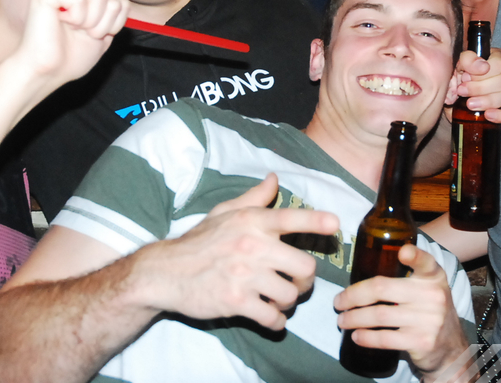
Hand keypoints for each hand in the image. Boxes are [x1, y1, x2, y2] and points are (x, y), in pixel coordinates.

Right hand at [12, 0, 128, 87]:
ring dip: (90, 21)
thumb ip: (113, 16)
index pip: (120, 0)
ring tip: (72, 29)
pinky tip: (60, 23)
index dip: (113, 24)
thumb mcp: (102, 34)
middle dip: (102, 23)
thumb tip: (122, 1)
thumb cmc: (70, 58)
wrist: (47, 72)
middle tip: (80, 33)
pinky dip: (76, 18)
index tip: (93, 35)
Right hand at [135, 173, 339, 329]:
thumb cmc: (199, 241)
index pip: (289, 218)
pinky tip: (270, 317)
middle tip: (298, 282)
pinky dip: (276, 321)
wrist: (165, 273)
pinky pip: (272, 317)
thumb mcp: (225, 213)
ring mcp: (244, 275)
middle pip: (305, 267)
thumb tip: (274, 178)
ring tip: (278, 298)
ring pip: (291, 294)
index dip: (314, 221)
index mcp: (252, 221)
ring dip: (289, 301)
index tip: (335, 224)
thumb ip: (254, 198)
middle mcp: (251, 246)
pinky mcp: (236, 302)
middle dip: (306, 280)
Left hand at [334, 244, 468, 377]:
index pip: (425, 262)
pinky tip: (356, 336)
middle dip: (353, 296)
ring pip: (379, 315)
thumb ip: (408, 275)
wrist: (450, 348)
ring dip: (354, 318)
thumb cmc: (429, 311)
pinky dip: (366, 337)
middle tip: (338, 302)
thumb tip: (364, 266)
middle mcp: (433, 296)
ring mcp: (428, 320)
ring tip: (342, 320)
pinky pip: (385, 338)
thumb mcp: (427, 288)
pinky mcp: (421, 342)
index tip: (402, 252)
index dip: (414, 255)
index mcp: (433, 277)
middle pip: (382, 288)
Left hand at [449, 48, 500, 123]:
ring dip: (486, 101)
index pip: (499, 64)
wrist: (453, 93)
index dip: (481, 73)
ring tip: (469, 104)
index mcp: (497, 57)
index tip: (465, 77)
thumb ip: (468, 59)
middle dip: (480, 88)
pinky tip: (487, 115)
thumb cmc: (458, 75)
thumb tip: (483, 67)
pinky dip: (500, 115)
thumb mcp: (457, 63)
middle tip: (462, 91)